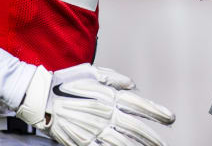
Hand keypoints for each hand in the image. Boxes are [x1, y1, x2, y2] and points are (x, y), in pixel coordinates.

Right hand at [15, 64, 175, 145]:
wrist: (41, 97)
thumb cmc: (66, 82)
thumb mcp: (92, 72)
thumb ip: (114, 79)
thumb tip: (133, 85)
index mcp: (109, 96)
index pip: (139, 106)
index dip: (156, 112)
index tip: (170, 118)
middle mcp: (105, 113)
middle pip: (134, 128)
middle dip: (152, 136)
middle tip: (163, 143)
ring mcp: (94, 129)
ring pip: (122, 142)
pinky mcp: (83, 141)